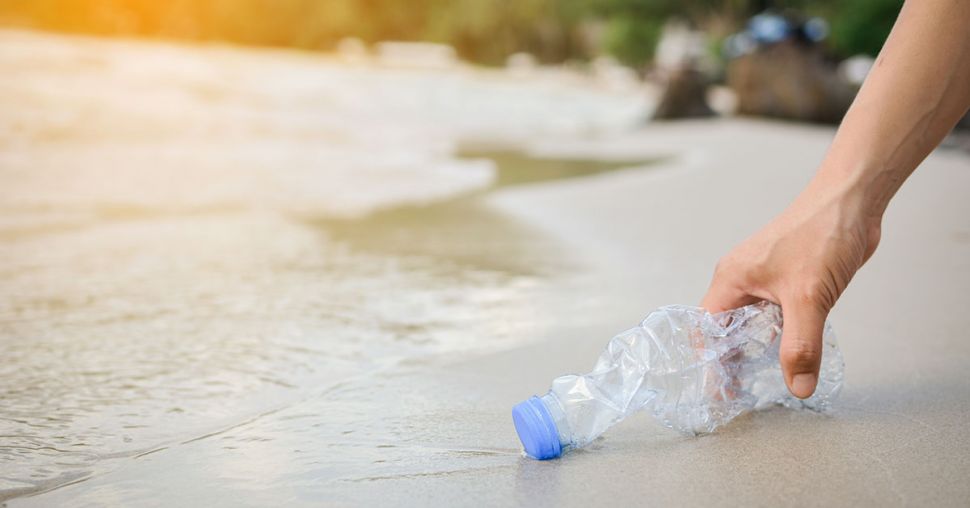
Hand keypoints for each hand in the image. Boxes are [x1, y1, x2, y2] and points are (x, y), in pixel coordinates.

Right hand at [701, 178, 881, 397]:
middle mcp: (742, 279)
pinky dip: (779, 335)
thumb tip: (797, 386)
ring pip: (752, 323)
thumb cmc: (821, 234)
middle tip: (742, 393)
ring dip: (757, 348)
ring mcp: (765, 278)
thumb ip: (800, 346)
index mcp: (731, 279)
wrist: (853, 201)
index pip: (706, 328)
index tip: (722, 392)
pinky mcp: (788, 279)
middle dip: (731, 360)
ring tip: (763, 379)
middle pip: (725, 328)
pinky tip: (792, 351)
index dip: (711, 361)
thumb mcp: (808, 298)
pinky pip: (775, 315)